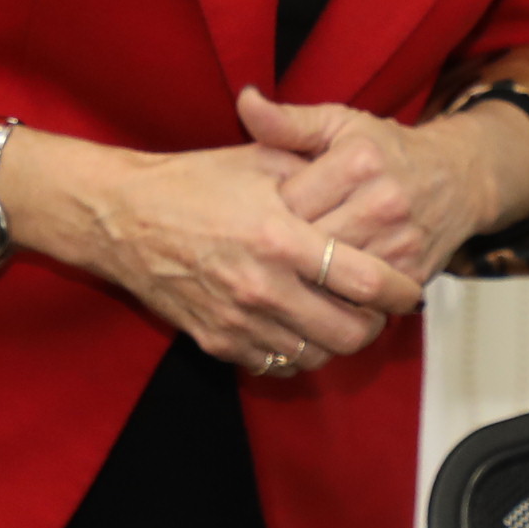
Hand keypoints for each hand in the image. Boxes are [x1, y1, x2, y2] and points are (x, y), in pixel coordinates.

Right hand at [59, 143, 419, 375]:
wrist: (121, 219)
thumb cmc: (191, 183)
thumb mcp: (259, 163)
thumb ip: (316, 175)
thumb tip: (369, 184)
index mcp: (279, 237)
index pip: (364, 279)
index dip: (398, 289)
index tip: (408, 287)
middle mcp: (262, 287)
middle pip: (349, 332)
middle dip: (375, 324)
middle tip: (378, 309)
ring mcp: (239, 321)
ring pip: (317, 354)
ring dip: (337, 340)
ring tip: (339, 316)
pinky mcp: (219, 342)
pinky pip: (277, 364)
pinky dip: (297, 352)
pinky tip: (298, 326)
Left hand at [235, 90, 510, 292]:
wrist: (458, 179)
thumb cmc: (386, 149)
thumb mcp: (338, 123)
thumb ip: (288, 120)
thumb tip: (246, 102)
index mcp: (359, 160)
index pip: (290, 200)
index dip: (265, 213)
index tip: (258, 218)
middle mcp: (383, 201)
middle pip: (308, 243)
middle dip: (280, 252)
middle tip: (260, 255)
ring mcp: (400, 242)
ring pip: (330, 277)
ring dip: (303, 281)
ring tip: (282, 276)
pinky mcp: (410, 274)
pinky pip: (359, 298)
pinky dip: (334, 298)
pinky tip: (316, 293)